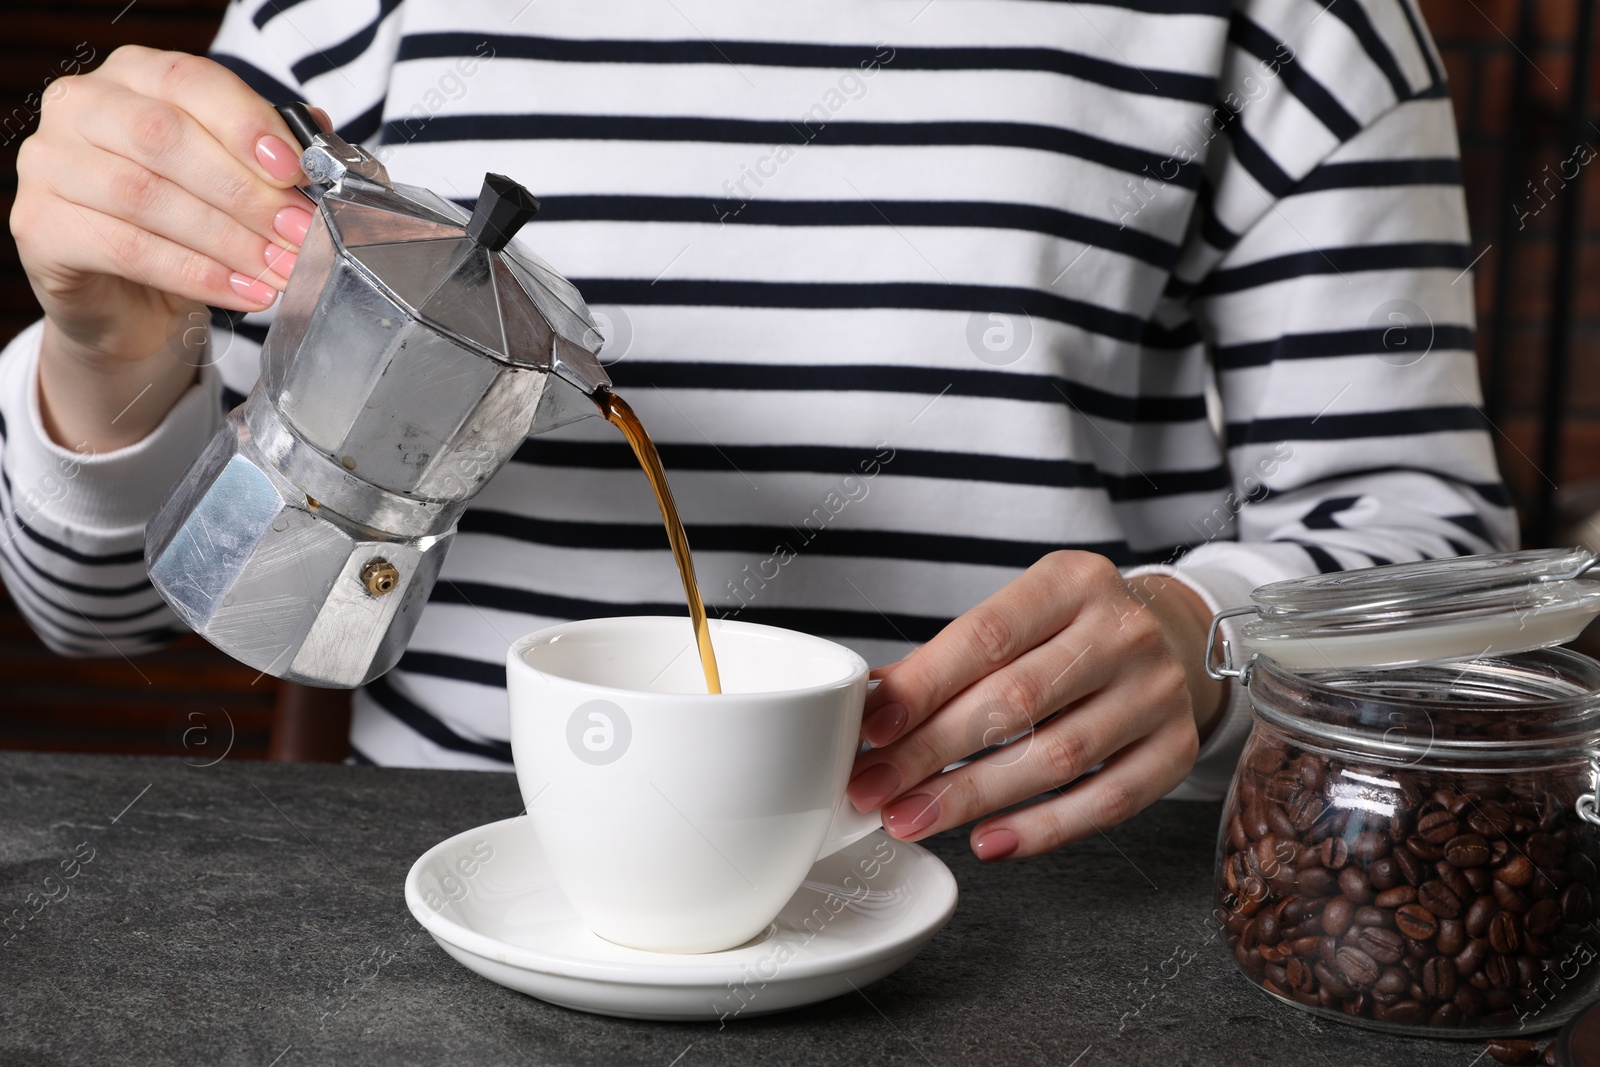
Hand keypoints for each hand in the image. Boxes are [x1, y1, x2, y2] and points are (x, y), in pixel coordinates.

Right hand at [11, 46, 313, 448]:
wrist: (131, 300)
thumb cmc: (186, 226)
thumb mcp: (233, 181)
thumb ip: (273, 156)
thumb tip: (324, 143)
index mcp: (133, 76)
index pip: (190, 80)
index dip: (247, 125)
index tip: (297, 172)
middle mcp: (81, 107)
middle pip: (164, 137)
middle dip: (245, 192)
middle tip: (299, 232)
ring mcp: (49, 164)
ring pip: (145, 196)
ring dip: (227, 239)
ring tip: (280, 269)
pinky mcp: (40, 227)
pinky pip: (125, 248)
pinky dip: (195, 274)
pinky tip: (243, 292)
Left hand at [845, 551, 1224, 860]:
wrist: (1165, 641)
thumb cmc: (1067, 634)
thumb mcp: (1013, 620)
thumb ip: (944, 660)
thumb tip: (871, 705)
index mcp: (1072, 581)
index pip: (986, 636)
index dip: (924, 687)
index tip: (873, 730)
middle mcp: (1124, 631)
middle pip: (1016, 701)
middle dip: (932, 753)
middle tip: (875, 791)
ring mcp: (1158, 691)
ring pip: (1058, 757)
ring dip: (973, 797)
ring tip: (913, 819)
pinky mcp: (1176, 748)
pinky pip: (1106, 802)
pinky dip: (1042, 829)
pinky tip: (988, 842)